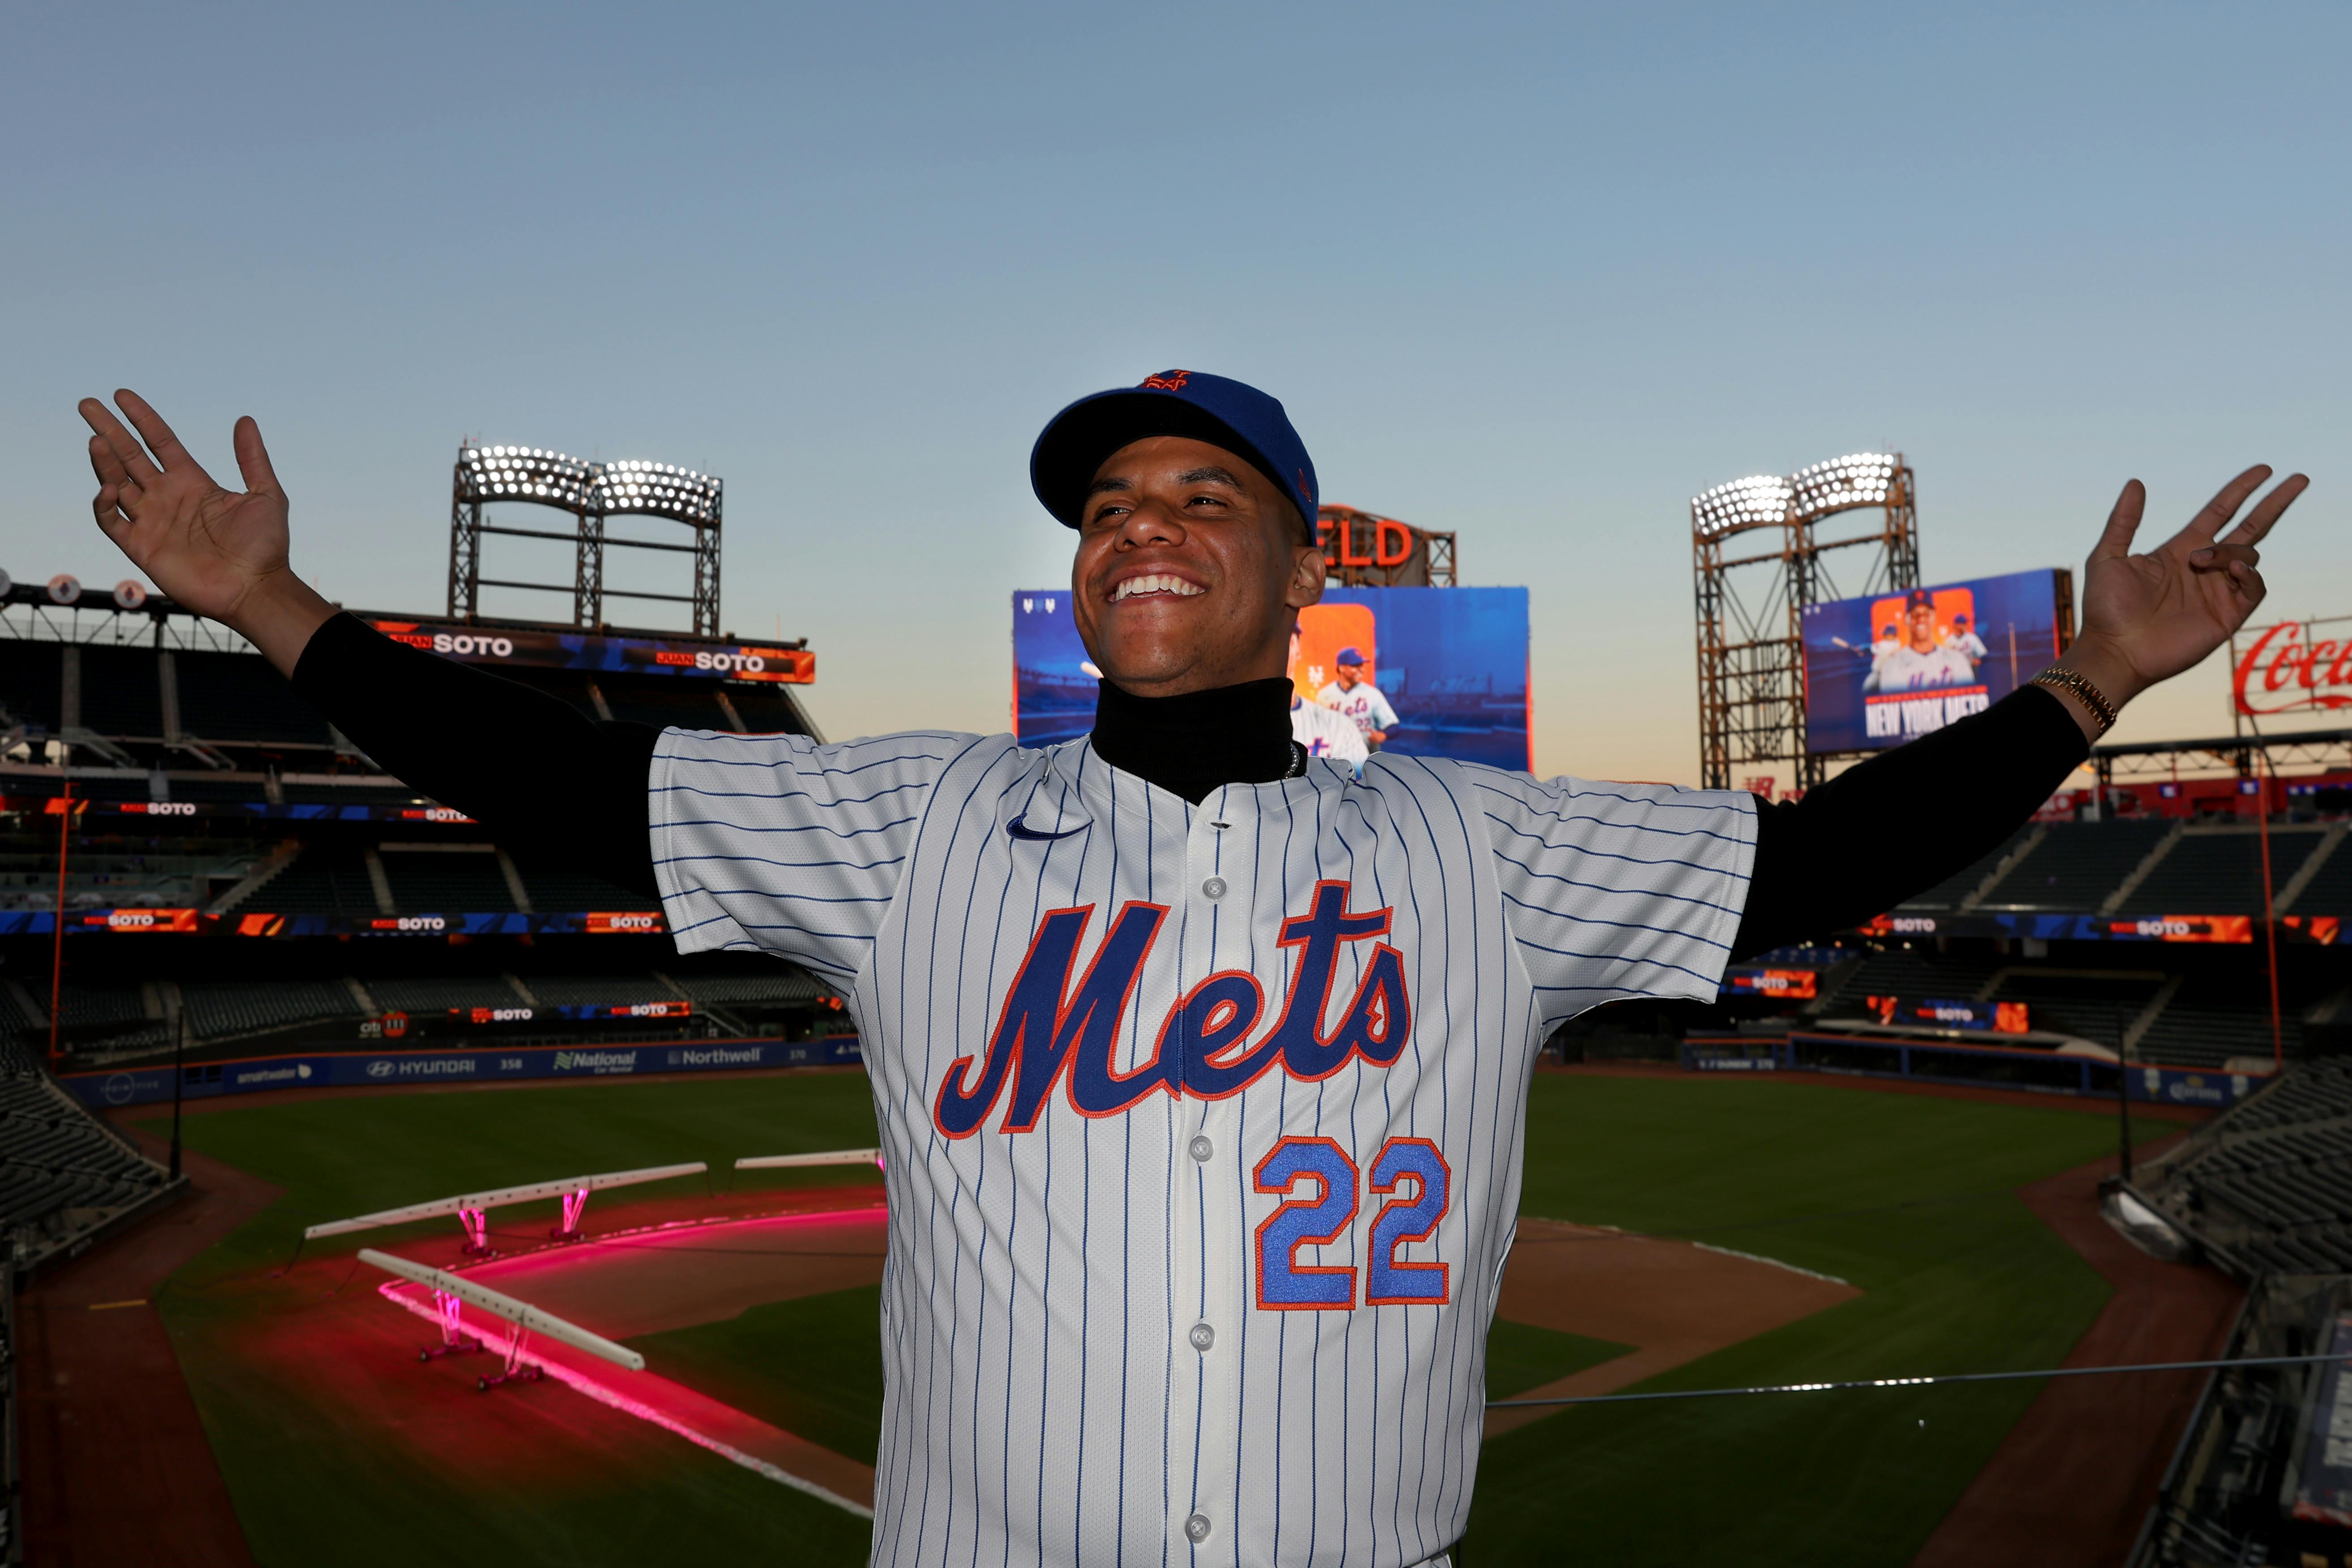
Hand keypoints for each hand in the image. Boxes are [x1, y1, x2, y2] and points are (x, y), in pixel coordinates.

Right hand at [80, 390, 333, 673]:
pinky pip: (111, 521)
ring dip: (104, 462)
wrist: (257, 589)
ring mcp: (152, 521)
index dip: (141, 418)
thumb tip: (245, 419)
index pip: (160, 442)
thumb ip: (252, 458)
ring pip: (116, 483)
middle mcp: (167, 498)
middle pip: (130, 456)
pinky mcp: (141, 548)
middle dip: (108, 430)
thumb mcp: (266, 494)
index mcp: (193, 482)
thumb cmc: (266, 547)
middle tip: (87, 404)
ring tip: (97, 441)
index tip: (122, 395)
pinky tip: (109, 487)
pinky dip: (103, 504)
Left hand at [2056, 465, 2308, 733]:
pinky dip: (2250, 575)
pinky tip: (2234, 571)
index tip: (2264, 469)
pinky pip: (2255, 587)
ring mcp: (2219, 590)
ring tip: (2201, 561)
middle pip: (2251, 527)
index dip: (2242, 490)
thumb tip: (2135, 481)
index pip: (2221, 511)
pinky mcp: (2228, 615)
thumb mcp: (2108, 557)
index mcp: (2182, 548)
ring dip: (2230, 551)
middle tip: (2300, 478)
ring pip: (2249, 555)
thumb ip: (2124, 520)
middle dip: (2275, 502)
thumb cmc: (2105, 608)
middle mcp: (2206, 566)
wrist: (2114, 651)